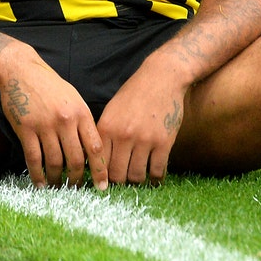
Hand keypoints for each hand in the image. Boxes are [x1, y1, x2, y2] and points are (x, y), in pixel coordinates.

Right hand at [0, 57, 108, 189]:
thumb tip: (90, 151)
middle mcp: (65, 120)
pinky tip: (40, 183)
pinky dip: (37, 175)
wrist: (21, 70)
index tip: (102, 186)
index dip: (100, 170)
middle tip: (76, 188)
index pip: (95, 147)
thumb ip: (83, 122)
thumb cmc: (49, 85)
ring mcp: (45, 125)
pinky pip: (34, 158)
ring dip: (57, 179)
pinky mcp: (26, 129)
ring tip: (57, 186)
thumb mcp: (73, 98)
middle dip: (77, 179)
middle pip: (76, 159)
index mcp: (81, 112)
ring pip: (55, 162)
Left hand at [95, 66, 185, 184]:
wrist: (162, 77)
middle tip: (123, 181)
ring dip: (136, 180)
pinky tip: (154, 177)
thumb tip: (97, 160)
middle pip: (117, 175)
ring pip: (136, 176)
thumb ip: (105, 134)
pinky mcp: (164, 142)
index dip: (101, 176)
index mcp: (107, 127)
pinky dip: (155, 178)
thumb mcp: (112, 110)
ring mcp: (144, 139)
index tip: (105, 182)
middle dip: (119, 182)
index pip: (99, 163)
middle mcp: (123, 135)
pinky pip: (156, 171)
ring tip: (138, 176)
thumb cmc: (135, 93)